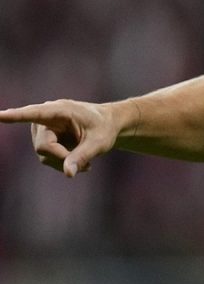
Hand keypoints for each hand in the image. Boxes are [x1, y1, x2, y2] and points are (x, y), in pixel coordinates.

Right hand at [0, 100, 121, 176]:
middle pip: (43, 146)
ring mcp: (42, 129)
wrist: (107, 125)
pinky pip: (45, 158)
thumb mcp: (99, 143)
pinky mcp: (43, 138)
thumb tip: (68, 173)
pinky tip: (78, 163)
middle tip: (86, 166)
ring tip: (85, 163)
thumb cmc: (105, 128)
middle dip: (63, 158)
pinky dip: (61, 163)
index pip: (34, 113)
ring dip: (63, 162)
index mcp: (60, 110)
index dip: (16, 116)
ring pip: (43, 155)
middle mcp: (46, 118)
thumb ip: (83, 156)